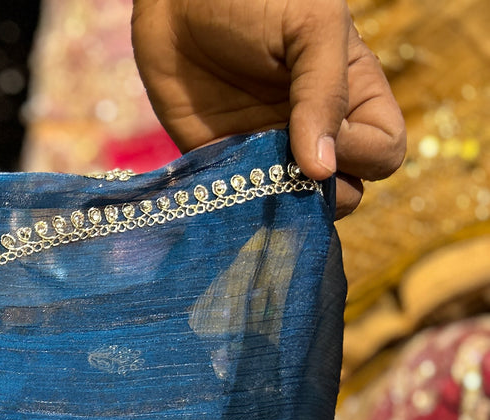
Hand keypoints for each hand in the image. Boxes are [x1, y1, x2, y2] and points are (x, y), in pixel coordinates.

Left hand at [131, 0, 404, 216]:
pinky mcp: (222, 159)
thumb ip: (324, 93)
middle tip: (288, 162)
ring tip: (256, 176)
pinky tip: (226, 188)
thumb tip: (323, 169)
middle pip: (345, 190)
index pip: (383, 151)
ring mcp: (269, 149)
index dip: (362, 155)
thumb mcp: (311, 28)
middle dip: (324, 192)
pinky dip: (236, 205)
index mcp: (353, 95)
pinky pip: (237, 200)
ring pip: (292, 205)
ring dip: (280, 205)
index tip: (328, 135)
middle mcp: (315, 129)